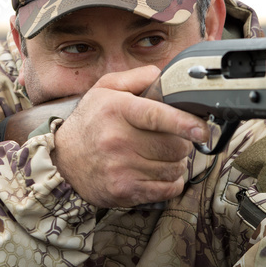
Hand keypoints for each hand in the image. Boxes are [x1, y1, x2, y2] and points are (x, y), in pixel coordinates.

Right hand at [52, 66, 209, 207]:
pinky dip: (171, 182)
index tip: (202, 129)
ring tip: (161, 155)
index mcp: (117, 110)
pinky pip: (167, 189)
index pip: (157, 116)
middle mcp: (118, 140)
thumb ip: (136, 78)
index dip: (185, 123)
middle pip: (174, 146)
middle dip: (182, 142)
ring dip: (176, 163)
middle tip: (171, 139)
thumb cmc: (91, 121)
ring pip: (174, 168)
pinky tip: (159, 173)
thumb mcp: (105, 89)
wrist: (63, 159)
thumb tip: (164, 75)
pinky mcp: (125, 191)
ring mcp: (121, 168)